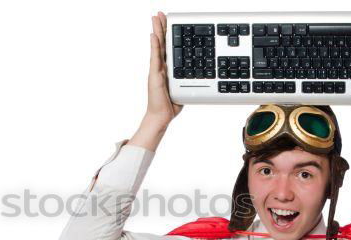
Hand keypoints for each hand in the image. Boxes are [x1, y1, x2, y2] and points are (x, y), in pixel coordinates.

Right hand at [130, 12, 182, 151]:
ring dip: (156, 31)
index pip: (166, 46)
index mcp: (166, 68)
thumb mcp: (182, 88)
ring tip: (155, 19)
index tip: (166, 22)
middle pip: (161, 42)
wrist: (162, 115)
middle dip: (160, 27)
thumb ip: (187, 79)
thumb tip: (197, 75)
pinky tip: (154, 36)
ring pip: (157, 46)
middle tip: (159, 14)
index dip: (166, 34)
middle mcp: (160, 66)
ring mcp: (156, 69)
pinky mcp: (155, 74)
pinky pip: (155, 57)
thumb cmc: (170, 104)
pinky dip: (154, 46)